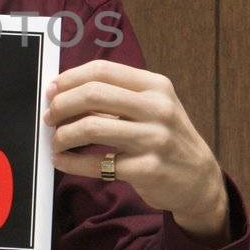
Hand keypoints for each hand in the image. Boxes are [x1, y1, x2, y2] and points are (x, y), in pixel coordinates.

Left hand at [43, 60, 230, 244]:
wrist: (199, 179)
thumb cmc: (166, 138)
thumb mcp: (153, 107)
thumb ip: (117, 96)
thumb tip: (63, 90)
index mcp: (156, 86)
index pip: (102, 70)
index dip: (69, 78)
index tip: (52, 90)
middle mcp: (157, 108)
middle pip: (93, 94)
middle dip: (61, 105)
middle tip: (50, 117)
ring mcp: (154, 139)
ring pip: (91, 127)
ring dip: (63, 135)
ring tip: (56, 141)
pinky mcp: (146, 169)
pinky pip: (97, 164)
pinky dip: (71, 162)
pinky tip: (62, 161)